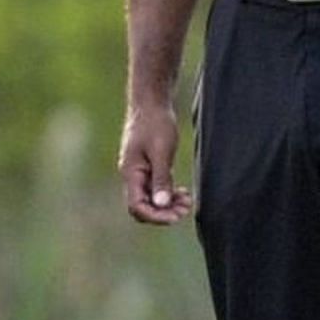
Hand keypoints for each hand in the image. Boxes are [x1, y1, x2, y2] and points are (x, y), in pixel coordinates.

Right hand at [120, 104, 194, 224]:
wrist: (151, 103)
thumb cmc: (155, 124)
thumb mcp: (161, 151)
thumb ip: (161, 179)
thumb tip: (162, 204)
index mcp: (131, 173)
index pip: (137, 207)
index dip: (156, 216)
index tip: (176, 216)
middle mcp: (132, 175)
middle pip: (143, 207)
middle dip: (163, 212)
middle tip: (186, 209)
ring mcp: (140, 172)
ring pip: (151, 199)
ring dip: (168, 205)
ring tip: (188, 202)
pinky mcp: (149, 167)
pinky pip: (156, 189)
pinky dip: (168, 195)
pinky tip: (183, 193)